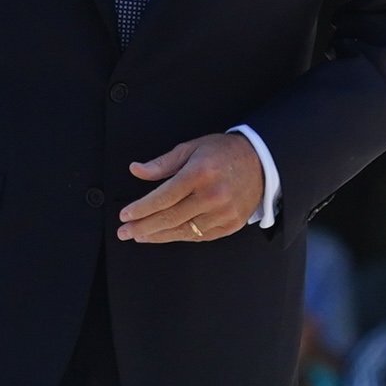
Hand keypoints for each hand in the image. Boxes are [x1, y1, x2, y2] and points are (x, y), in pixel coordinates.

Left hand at [115, 133, 263, 243]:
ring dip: (158, 235)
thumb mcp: (191, 148)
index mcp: (199, 173)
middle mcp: (212, 195)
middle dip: (143, 227)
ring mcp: (223, 213)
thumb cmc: (223, 152)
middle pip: (170, 218)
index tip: (124, 215)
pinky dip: (181, 236)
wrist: (262, 162)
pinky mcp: (231, 224)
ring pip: (183, 231)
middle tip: (124, 232)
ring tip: (140, 236)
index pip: (162, 197)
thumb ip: (162, 163)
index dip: (141, 209)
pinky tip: (165, 235)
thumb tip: (136, 170)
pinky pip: (200, 236)